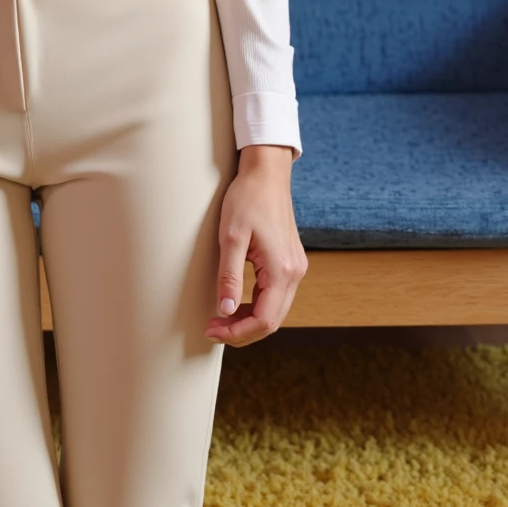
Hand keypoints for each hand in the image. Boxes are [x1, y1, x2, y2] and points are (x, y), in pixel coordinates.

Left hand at [206, 143, 305, 345]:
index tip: (211, 329)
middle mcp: (295, 273)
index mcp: (282, 270)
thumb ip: (229, 277)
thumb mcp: (231, 237)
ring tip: (221, 318)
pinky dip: (257, 306)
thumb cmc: (247, 199)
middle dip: (241, 331)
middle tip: (212, 328)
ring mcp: (296, 268)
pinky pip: (276, 296)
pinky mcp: (291, 262)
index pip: (263, 320)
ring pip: (275, 311)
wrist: (267, 174)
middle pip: (272, 321)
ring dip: (249, 320)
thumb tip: (225, 311)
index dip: (236, 332)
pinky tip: (237, 303)